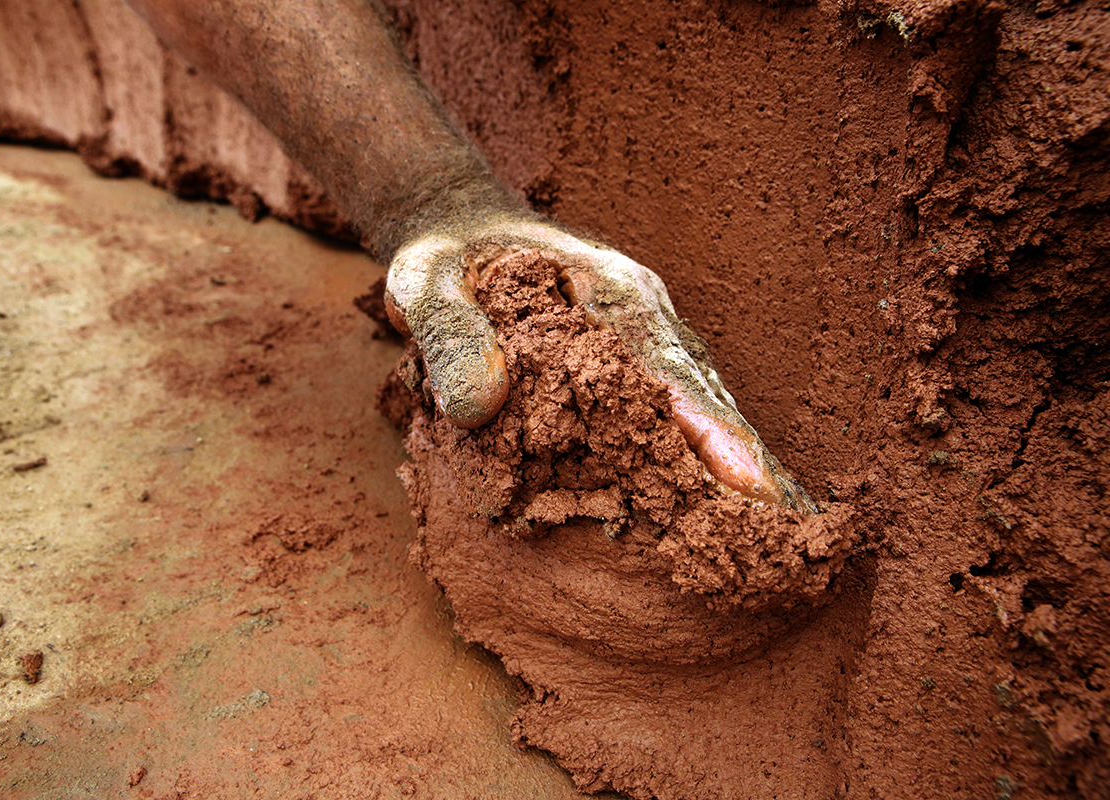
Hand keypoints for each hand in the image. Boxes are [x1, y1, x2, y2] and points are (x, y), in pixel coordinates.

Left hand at [384, 220, 816, 513]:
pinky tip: (714, 506)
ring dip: (728, 466)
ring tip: (772, 535)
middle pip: (704, 395)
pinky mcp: (631, 367)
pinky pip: (672, 413)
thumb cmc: (448, 259)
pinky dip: (696, 457)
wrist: (463, 233)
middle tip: (787, 533)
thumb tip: (480, 405)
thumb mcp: (428, 282)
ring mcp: (645, 340)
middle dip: (743, 461)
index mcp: (606, 291)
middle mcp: (642, 316)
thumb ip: (450, 336)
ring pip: (699, 407)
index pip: (666, 369)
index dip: (708, 429)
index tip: (748, 484)